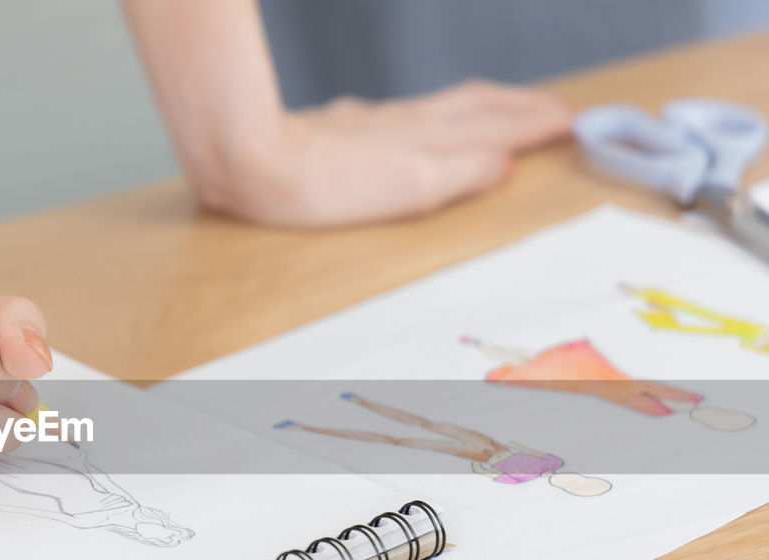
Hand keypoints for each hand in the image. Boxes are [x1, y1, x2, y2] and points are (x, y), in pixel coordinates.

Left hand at [198, 80, 572, 226]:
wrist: (253, 162)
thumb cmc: (325, 185)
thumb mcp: (408, 188)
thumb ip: (460, 173)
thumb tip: (504, 163)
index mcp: (428, 140)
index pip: (496, 125)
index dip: (535, 123)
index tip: (573, 122)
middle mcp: (405, 124)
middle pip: (476, 106)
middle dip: (519, 107)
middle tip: (556, 110)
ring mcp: (373, 123)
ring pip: (443, 106)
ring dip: (482, 106)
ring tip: (505, 109)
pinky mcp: (341, 127)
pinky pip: (406, 113)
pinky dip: (434, 114)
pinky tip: (418, 120)